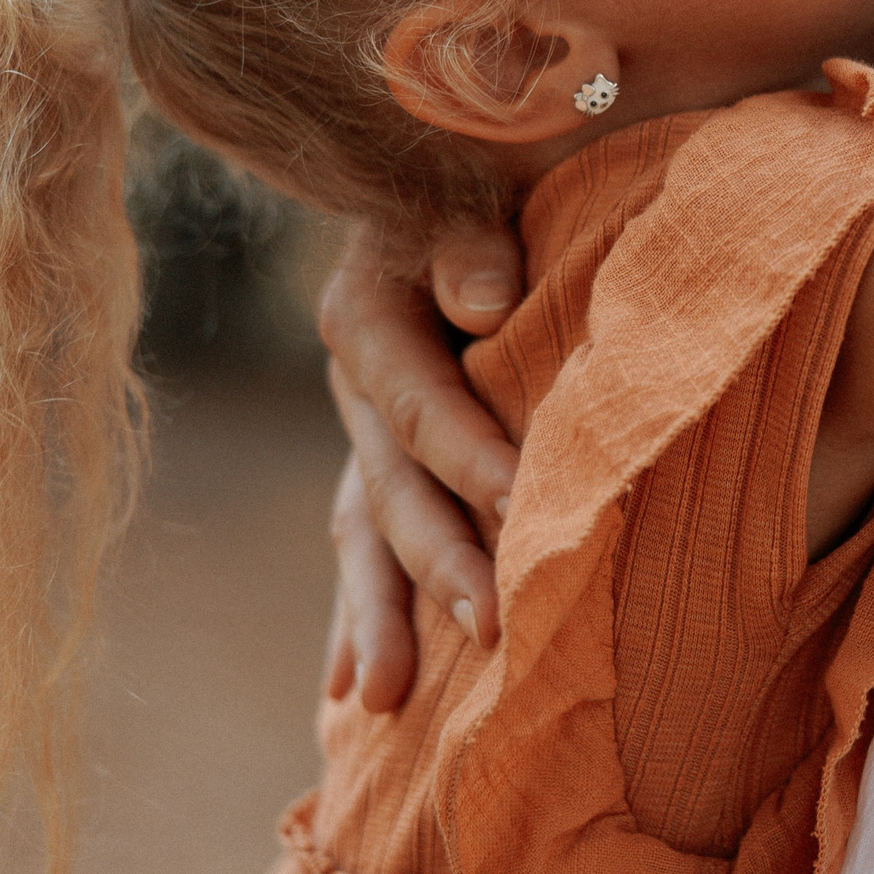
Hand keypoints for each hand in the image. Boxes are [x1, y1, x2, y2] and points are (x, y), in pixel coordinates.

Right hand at [319, 218, 524, 711]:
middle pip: (392, 486)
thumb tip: (486, 301)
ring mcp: (360, 432)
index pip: (420, 400)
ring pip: (365, 534)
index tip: (523, 504)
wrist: (447, 174)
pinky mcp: (379, 462)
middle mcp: (354, 386)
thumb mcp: (465, 189)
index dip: (469, 453)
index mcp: (366, 318)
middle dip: (439, 562)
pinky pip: (363, 546)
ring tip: (384, 699)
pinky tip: (350, 688)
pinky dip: (360, 614)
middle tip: (493, 625)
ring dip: (380, 615)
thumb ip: (470, 240)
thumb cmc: (478, 179)